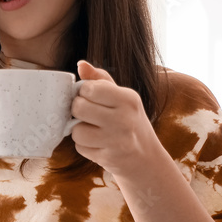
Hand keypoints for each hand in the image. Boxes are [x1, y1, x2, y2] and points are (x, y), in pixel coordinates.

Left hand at [70, 60, 162, 178]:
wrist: (145, 157)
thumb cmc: (128, 120)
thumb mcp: (121, 97)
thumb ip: (100, 79)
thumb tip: (81, 64)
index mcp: (128, 99)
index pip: (89, 88)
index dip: (83, 92)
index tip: (90, 97)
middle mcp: (124, 119)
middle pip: (78, 107)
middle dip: (78, 110)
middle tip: (89, 114)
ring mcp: (116, 140)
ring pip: (76, 130)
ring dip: (80, 131)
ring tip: (94, 131)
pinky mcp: (107, 157)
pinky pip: (80, 147)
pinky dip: (84, 146)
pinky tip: (98, 144)